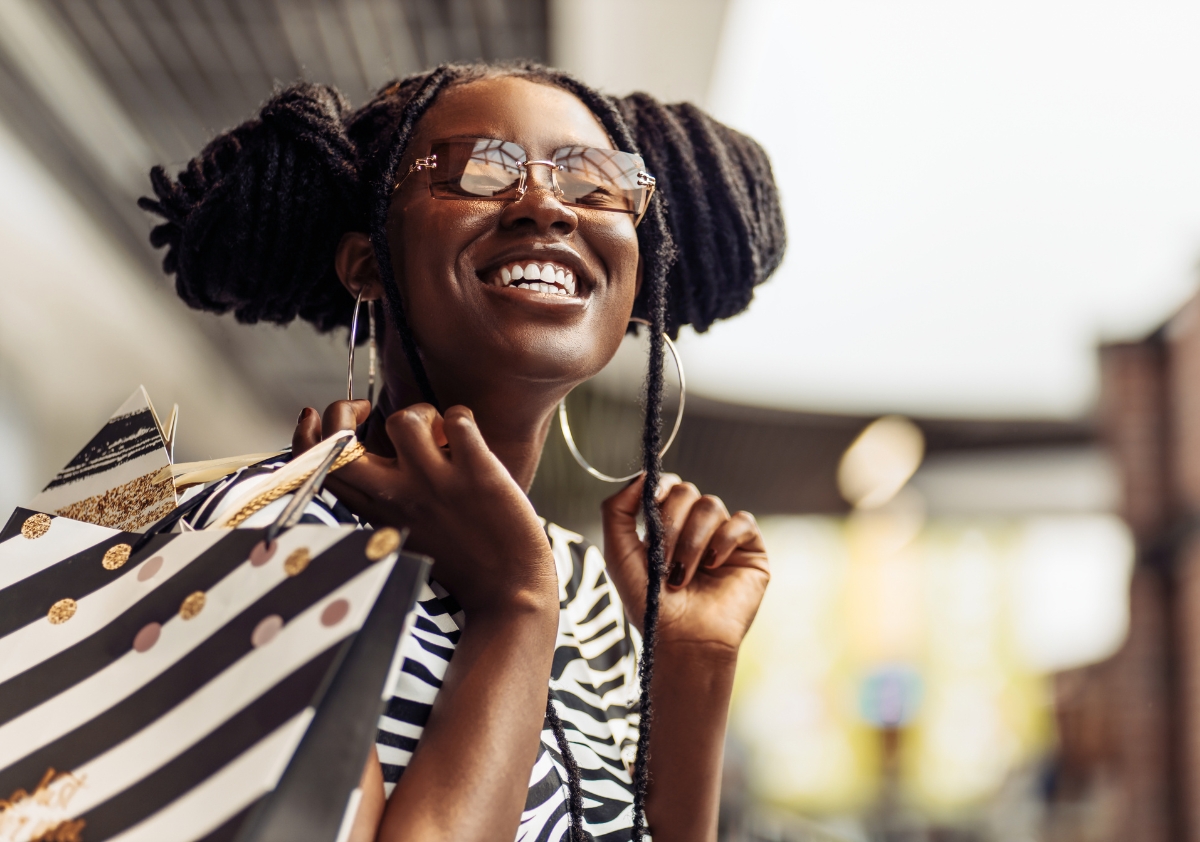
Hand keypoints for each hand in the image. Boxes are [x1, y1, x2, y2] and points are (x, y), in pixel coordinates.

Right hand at [294, 401, 558, 618]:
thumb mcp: (405, 532)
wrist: (510, 592)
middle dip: (340, 410)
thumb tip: (375, 456)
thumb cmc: (463, 562)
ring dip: (421, 413)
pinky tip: (471, 437)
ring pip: (403, 418)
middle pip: (339, 443)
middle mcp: (397, 496)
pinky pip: (457, 418)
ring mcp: (435, 483)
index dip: (305, 434)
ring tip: (440, 434)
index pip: (316, 468)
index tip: (315, 415)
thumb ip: (385, 499)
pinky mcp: (476, 473)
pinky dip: (463, 417)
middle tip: (366, 409)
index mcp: (377, 511)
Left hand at [602, 474, 768, 653]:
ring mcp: (723, 538)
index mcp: (667, 526)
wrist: (683, 641)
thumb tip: (641, 475)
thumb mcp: (619, 555)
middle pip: (687, 492)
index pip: (668, 485)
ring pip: (711, 505)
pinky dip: (724, 540)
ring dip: (691, 540)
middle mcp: (696, 527)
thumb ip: (617, 511)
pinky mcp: (750, 551)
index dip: (659, 487)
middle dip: (672, 524)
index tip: (651, 503)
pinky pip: (742, 522)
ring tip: (683, 575)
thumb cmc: (649, 605)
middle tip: (664, 561)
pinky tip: (712, 565)